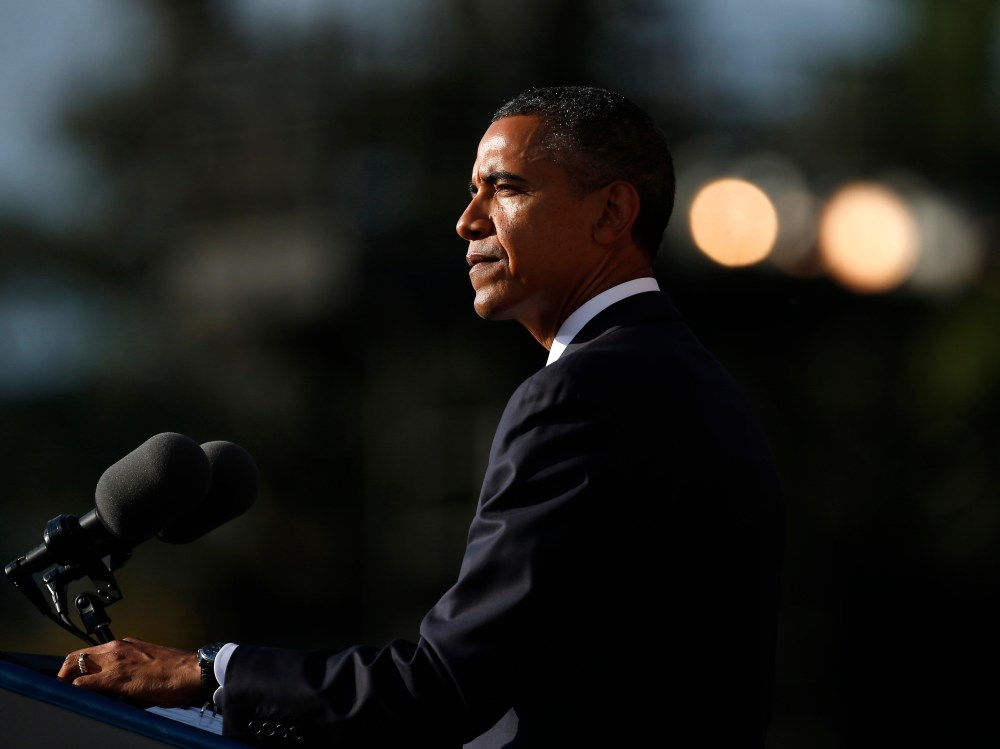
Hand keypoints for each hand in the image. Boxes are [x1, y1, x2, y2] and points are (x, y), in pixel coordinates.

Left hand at [56, 637, 201, 707]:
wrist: (191, 672)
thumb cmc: (175, 671)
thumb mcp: (148, 664)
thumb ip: (130, 669)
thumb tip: (116, 688)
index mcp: (125, 644)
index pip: (90, 652)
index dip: (77, 666)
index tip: (74, 679)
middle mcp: (117, 647)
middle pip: (76, 656)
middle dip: (64, 673)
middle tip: (65, 688)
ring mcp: (115, 661)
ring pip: (76, 665)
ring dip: (68, 681)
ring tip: (68, 694)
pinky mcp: (116, 678)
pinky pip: (84, 683)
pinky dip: (77, 690)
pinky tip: (79, 698)